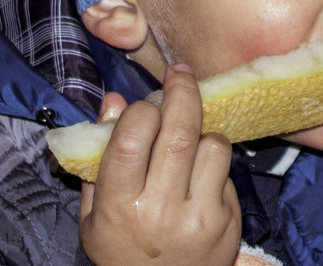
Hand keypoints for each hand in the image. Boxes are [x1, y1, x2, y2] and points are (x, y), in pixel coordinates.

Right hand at [80, 64, 241, 265]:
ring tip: (186, 142)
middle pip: (180, 134)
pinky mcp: (228, 218)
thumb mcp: (94, 213)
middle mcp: (161, 212)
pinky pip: (228, 168)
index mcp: (119, 209)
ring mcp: (200, 216)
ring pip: (213, 145)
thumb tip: (114, 101)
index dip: (140, 111)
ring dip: (202, 132)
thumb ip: (100, 158)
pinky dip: (214, 160)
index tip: (144, 102)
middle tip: (180, 75)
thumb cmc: (122, 247)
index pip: (131, 143)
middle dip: (182, 94)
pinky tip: (199, 173)